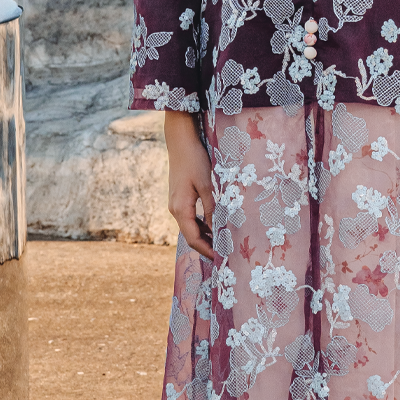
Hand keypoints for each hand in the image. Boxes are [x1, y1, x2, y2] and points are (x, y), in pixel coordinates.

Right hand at [164, 111, 215, 259]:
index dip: (206, 250)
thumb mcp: (207, 185)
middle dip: (206, 246)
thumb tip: (217, 229)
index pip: (193, 238)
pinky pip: (190, 217)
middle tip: (224, 254)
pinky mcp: (179, 197)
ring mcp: (175, 203)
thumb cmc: (195, 160)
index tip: (221, 258)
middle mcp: (175, 209)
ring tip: (222, 243)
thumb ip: (212, 208)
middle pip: (190, 235)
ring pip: (190, 227)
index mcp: (180, 209)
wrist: (180, 141)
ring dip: (205, 236)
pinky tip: (214, 225)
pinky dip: (201, 225)